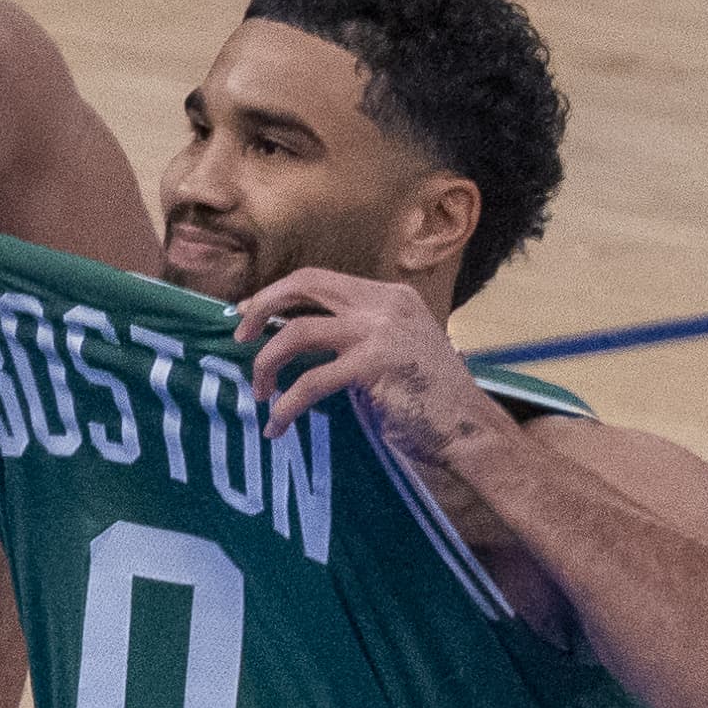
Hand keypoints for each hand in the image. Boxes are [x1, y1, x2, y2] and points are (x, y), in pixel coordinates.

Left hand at [232, 267, 516, 465]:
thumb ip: (355, 336)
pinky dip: (286, 407)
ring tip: (259, 393)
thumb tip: (294, 339)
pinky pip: (310, 383)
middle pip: (304, 283)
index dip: (277, 294)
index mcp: (388, 295)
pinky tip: (277, 426)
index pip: (319, 279)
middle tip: (239, 337)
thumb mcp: (392, 349)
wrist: (469, 428)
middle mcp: (384, 303)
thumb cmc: (429, 399)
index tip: (248, 315)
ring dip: (266, 363)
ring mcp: (380, 330)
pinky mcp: (375, 364)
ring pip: (297, 332)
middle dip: (262, 306)